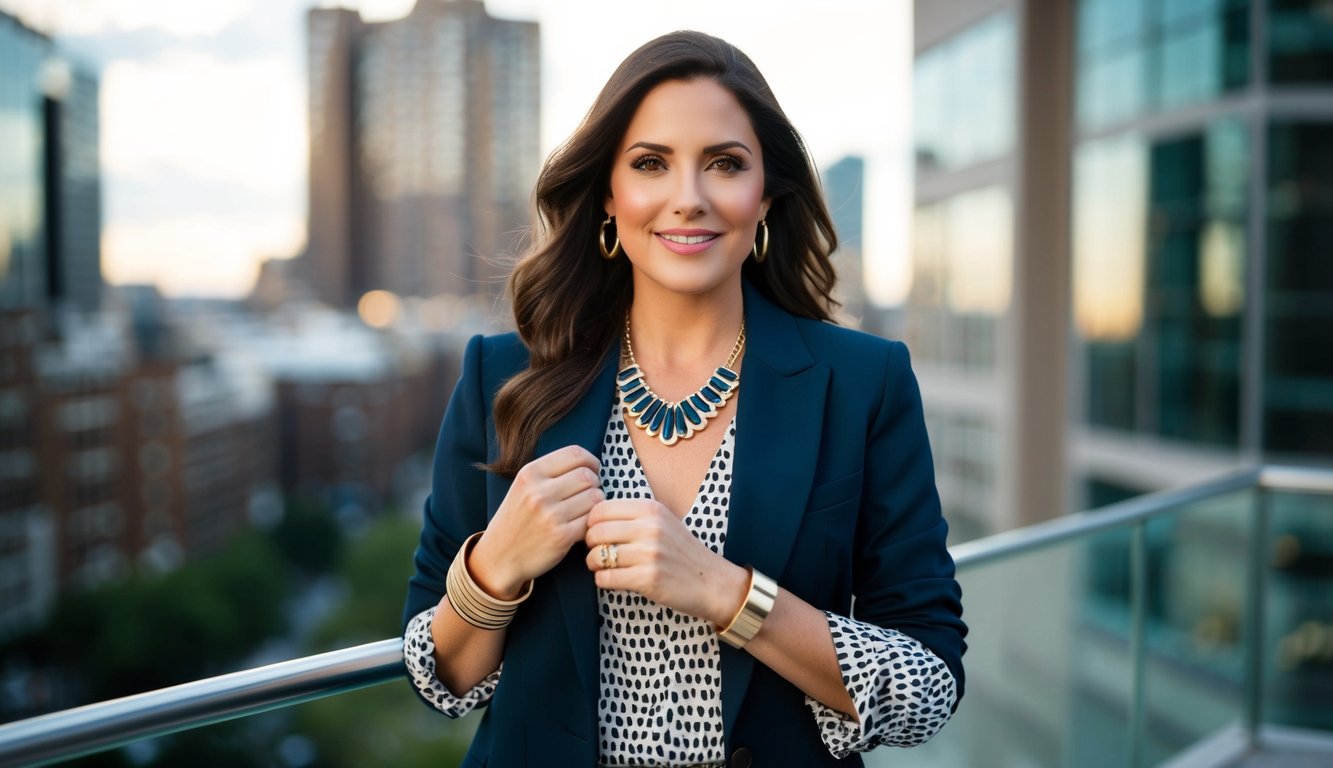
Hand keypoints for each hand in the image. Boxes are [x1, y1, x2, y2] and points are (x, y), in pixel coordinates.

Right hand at [471, 445, 602, 597]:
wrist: (499, 557)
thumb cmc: (516, 520)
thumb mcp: (523, 487)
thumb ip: (550, 472)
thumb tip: (588, 464)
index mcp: (530, 473)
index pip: (575, 454)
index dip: (591, 461)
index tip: (592, 470)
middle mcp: (539, 492)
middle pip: (587, 476)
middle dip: (595, 483)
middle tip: (589, 493)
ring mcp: (551, 515)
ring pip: (594, 497)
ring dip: (596, 503)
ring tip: (585, 509)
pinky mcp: (562, 537)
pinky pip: (591, 520)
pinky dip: (592, 522)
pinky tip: (582, 525)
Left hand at [583, 499, 747, 624]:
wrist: (712, 582)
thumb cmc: (682, 552)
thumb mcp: (663, 521)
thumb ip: (633, 515)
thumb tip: (593, 518)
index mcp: (651, 509)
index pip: (601, 508)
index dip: (591, 522)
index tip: (597, 533)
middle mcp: (650, 528)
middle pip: (595, 531)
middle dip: (589, 544)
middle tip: (597, 552)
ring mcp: (649, 554)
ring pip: (597, 555)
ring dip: (593, 564)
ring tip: (602, 566)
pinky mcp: (648, 579)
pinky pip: (606, 578)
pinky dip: (602, 580)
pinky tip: (612, 579)